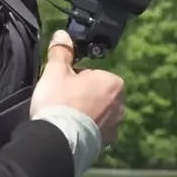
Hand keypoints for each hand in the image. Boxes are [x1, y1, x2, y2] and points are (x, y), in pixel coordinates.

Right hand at [32, 30, 124, 147]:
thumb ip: (61, 51)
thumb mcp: (56, 72)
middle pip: (96, 93)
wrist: (58, 140)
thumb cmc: (59, 102)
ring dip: (84, 114)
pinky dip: (85, 129)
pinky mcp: (107, 143)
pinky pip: (96, 130)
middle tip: (63, 102)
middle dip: (82, 96)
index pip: (91, 74)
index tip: (63, 86)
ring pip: (97, 112)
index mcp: (113, 83)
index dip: (74, 78)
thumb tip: (62, 34)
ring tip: (66, 118)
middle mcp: (120, 104)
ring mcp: (115, 125)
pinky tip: (71, 130)